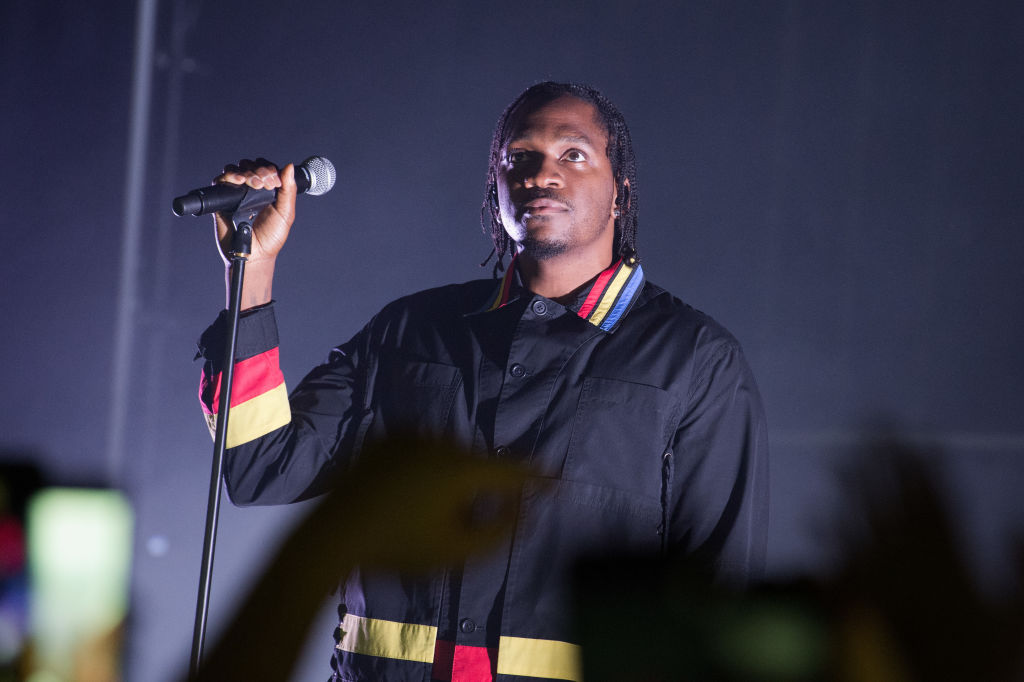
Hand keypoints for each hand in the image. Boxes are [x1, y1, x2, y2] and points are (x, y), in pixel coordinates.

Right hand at [212, 158, 296, 265]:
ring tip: (254, 184)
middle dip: (259, 170)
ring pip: (235, 170)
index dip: (269, 169)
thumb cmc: (271, 237)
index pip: (265, 168)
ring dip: (246, 171)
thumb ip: (289, 191)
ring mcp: (236, 194)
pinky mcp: (223, 200)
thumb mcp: (286, 213)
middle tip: (265, 184)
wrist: (255, 254)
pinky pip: (220, 181)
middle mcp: (251, 190)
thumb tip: (289, 167)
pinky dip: (229, 176)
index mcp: (267, 191)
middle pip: (250, 166)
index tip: (275, 182)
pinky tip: (239, 181)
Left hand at [297, 436, 533, 573]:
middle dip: (480, 486)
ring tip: (428, 510)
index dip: (538, 477)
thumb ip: (499, 531)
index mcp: (461, 467)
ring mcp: (410, 434)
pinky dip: (424, 466)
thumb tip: (525, 509)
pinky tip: (407, 494)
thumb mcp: (455, 552)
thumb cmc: (397, 547)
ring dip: (451, 475)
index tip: (557, 479)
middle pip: (477, 463)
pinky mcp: (385, 438)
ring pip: (448, 454)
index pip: (511, 472)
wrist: (332, 533)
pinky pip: (420, 449)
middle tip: (465, 518)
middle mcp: (440, 441)